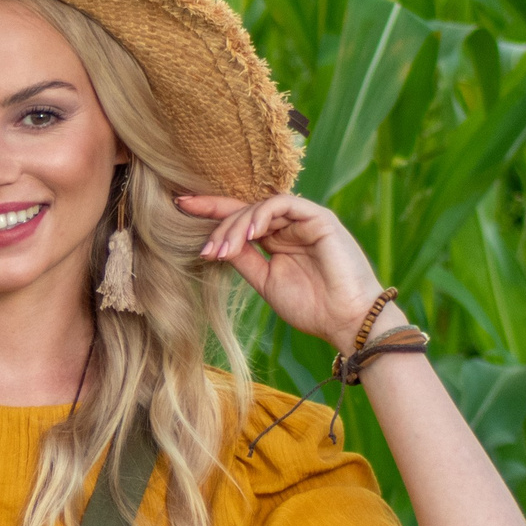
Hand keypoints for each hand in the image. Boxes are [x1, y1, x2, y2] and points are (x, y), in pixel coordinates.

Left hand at [176, 192, 401, 346]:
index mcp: (277, 240)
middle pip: (245, 210)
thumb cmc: (311, 307)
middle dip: (218, 222)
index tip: (179, 206)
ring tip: (223, 249)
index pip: (241, 219)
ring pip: (260, 207)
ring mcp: (304, 220)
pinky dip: (261, 215)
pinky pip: (284, 204)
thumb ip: (243, 259)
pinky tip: (248, 235)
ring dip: (236, 225)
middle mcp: (289, 226)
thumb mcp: (265, 282)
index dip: (211, 212)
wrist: (346, 321)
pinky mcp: (319, 217)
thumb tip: (215, 244)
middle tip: (205, 249)